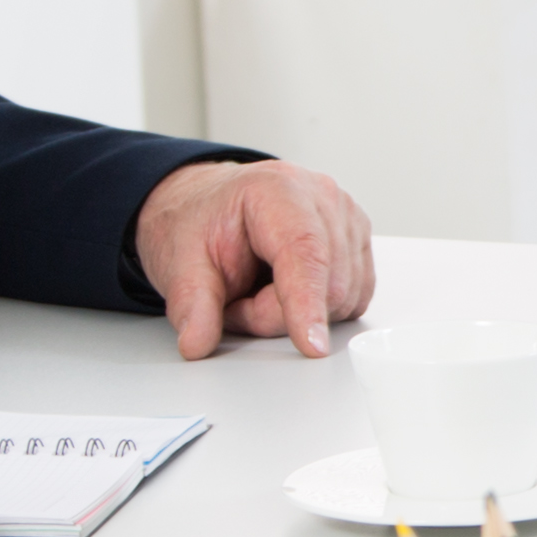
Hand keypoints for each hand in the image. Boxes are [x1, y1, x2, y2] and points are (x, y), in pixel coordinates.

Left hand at [135, 157, 375, 359]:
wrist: (212, 207)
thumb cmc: (202, 222)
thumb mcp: (179, 260)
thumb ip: (190, 303)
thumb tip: (196, 342)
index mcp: (277, 190)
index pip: (304, 252)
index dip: (308, 303)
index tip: (311, 345)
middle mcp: (323, 199)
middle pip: (326, 287)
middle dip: (275, 314)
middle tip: (235, 302)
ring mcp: (348, 221)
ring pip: (342, 300)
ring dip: (293, 314)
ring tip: (256, 290)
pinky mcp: (358, 247)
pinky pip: (350, 302)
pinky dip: (314, 309)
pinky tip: (284, 290)